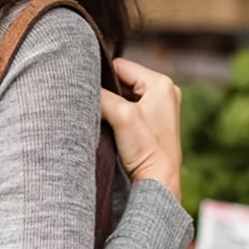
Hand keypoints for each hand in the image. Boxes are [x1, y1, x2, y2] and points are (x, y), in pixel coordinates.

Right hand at [100, 58, 181, 199]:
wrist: (159, 182)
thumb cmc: (146, 149)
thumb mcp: (120, 116)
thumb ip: (101, 96)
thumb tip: (82, 86)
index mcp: (161, 83)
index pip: (121, 66)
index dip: (102, 77)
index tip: (88, 91)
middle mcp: (165, 92)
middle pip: (124, 82)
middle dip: (109, 94)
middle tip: (96, 108)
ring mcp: (162, 109)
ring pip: (126, 98)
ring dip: (114, 107)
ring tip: (105, 120)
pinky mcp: (156, 125)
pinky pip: (132, 112)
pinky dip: (120, 117)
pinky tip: (114, 129)